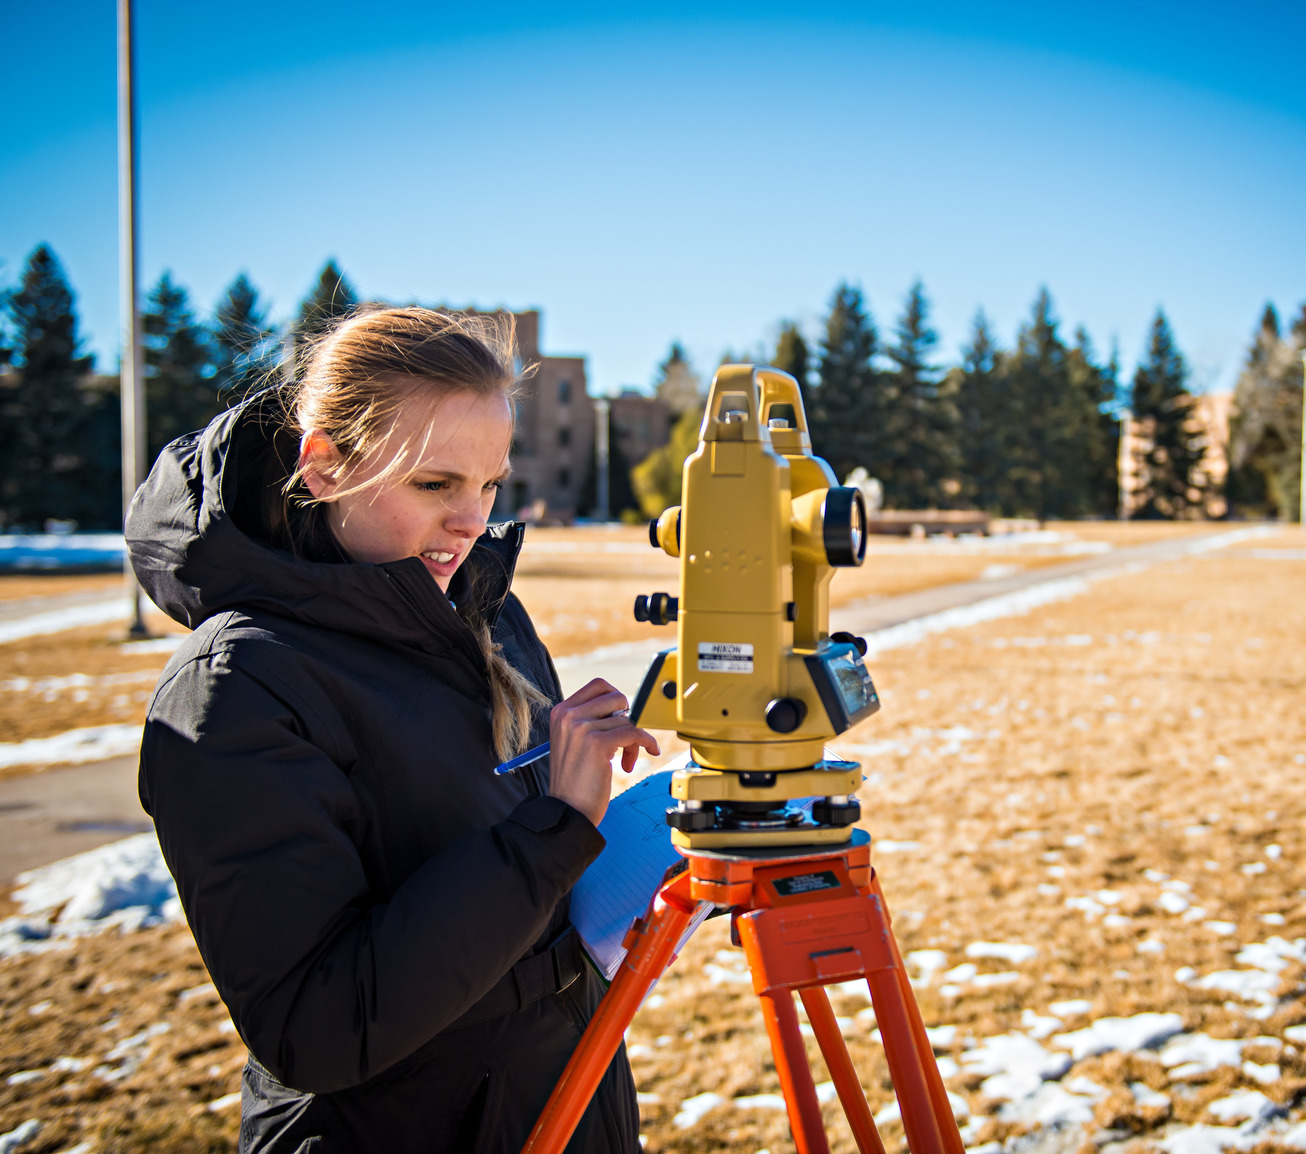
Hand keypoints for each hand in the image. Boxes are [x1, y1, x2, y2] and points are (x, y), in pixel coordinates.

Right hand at [547, 679, 659, 826]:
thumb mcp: (573, 741)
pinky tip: (649, 751)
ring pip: (627, 719)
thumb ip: (589, 720)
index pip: (598, 685)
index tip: (621, 716)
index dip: (616, 698)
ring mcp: (581, 728)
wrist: (567, 810)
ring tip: (626, 760)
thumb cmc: (575, 781)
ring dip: (634, 740)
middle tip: (625, 739)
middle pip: (615, 697)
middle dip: (627, 717)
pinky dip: (647, 741)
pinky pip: (635, 732)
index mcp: (561, 712)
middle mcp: (568, 715)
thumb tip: (623, 708)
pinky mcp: (597, 743)